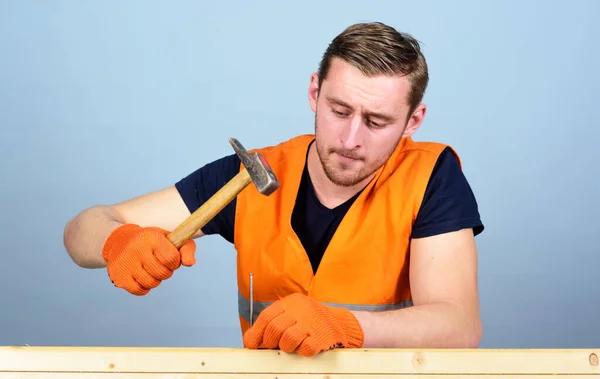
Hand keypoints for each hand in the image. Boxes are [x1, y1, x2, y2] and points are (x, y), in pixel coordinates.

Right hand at [101, 224, 195, 294]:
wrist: (119, 240)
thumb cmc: (151, 241)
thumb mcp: (169, 237)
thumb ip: (187, 248)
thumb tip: (189, 263)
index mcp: (151, 237)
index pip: (171, 258)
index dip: (174, 262)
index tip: (170, 258)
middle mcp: (136, 249)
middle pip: (163, 273)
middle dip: (165, 271)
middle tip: (158, 264)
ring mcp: (126, 263)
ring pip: (152, 283)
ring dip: (155, 279)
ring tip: (149, 269)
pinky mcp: (118, 276)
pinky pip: (140, 291)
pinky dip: (144, 287)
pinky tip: (140, 275)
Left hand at [243, 293, 363, 356]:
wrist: (340, 323)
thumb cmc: (310, 321)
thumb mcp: (291, 314)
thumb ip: (272, 323)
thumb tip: (250, 340)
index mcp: (291, 302)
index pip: (266, 316)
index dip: (257, 333)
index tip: (253, 344)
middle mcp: (302, 310)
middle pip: (274, 328)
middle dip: (270, 342)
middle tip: (273, 346)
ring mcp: (313, 323)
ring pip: (288, 339)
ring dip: (285, 347)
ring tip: (290, 346)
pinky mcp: (323, 337)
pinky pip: (305, 349)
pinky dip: (302, 351)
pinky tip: (304, 347)